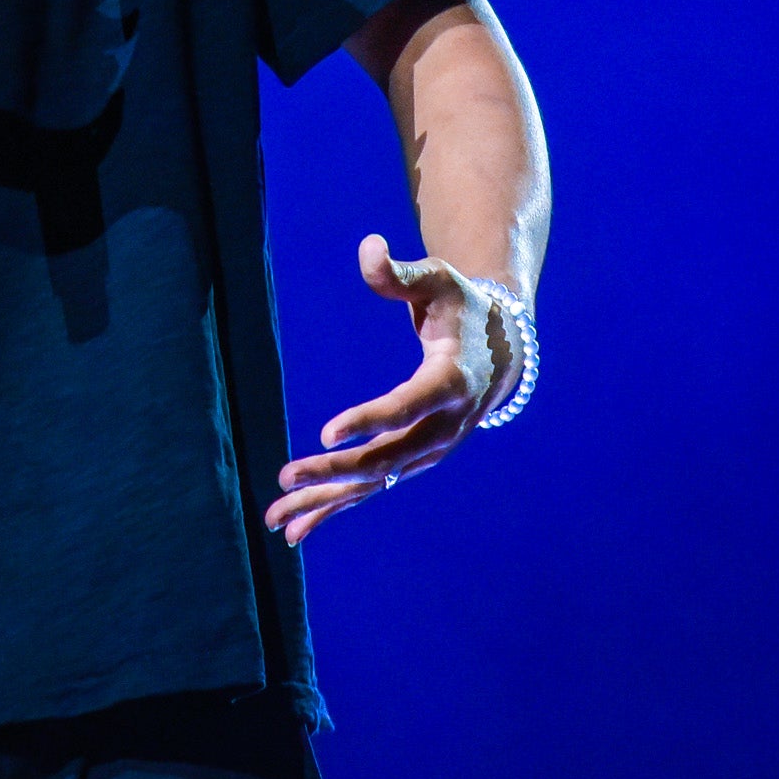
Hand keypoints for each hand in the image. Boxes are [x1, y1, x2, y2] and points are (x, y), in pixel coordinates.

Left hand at [263, 233, 517, 546]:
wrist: (503, 351)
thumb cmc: (462, 305)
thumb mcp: (439, 280)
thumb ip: (401, 273)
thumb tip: (367, 248)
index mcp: (452, 382)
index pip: (407, 406)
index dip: (368, 419)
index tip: (325, 432)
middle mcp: (444, 428)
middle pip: (386, 457)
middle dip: (334, 470)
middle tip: (285, 476)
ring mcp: (430, 452)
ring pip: (374, 484)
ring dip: (324, 502)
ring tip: (275, 520)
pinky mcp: (414, 461)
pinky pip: (371, 489)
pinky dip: (333, 508)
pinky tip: (295, 531)